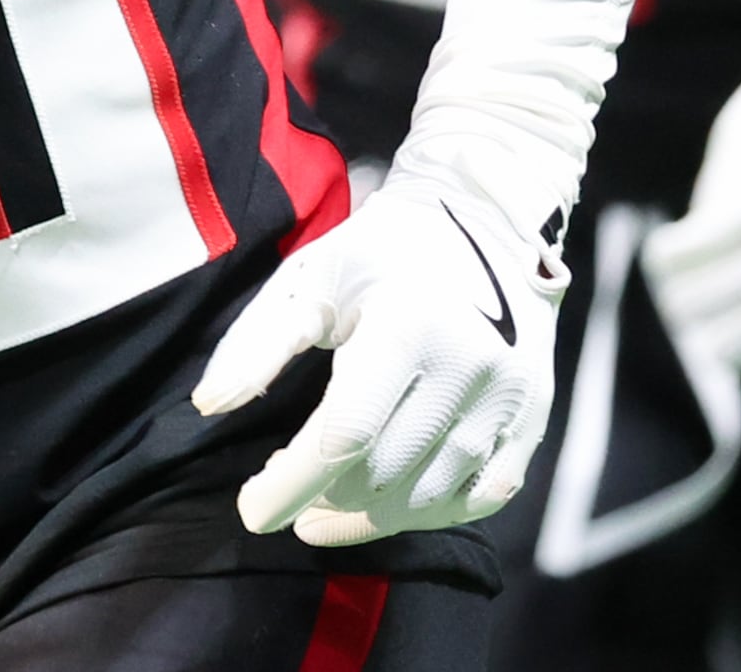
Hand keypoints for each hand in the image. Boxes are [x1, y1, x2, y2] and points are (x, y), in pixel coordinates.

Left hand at [192, 173, 562, 544]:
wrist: (484, 224)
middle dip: (321, 496)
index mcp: (408, 325)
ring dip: (369, 515)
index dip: (291, 484)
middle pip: (382, 472)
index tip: (251, 510)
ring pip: (430, 496)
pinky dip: (430, 514)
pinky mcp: (532, 417)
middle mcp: (469, 366)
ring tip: (325, 505)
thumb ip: (257, 341)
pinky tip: (388, 506)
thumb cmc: (380, 251)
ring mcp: (509, 398)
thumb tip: (208, 406)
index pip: (343, 435)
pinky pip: (482, 495)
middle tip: (285, 492)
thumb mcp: (310, 276)